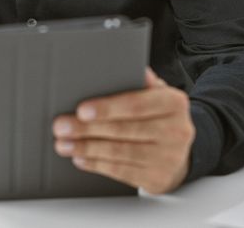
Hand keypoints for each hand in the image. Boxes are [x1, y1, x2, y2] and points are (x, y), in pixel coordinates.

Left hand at [53, 68, 194, 194]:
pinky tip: (81, 158)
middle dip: (87, 128)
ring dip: (86, 148)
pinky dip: (97, 164)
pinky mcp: (158, 178)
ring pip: (119, 153)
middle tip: (61, 126)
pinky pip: (121, 171)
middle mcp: (176, 131)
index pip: (136, 105)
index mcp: (175, 103)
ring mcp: (168, 157)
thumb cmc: (161, 118)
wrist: (181, 154)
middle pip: (124, 130)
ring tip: (64, 143)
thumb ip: (142, 83)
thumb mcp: (158, 96)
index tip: (81, 110)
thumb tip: (125, 65)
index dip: (107, 108)